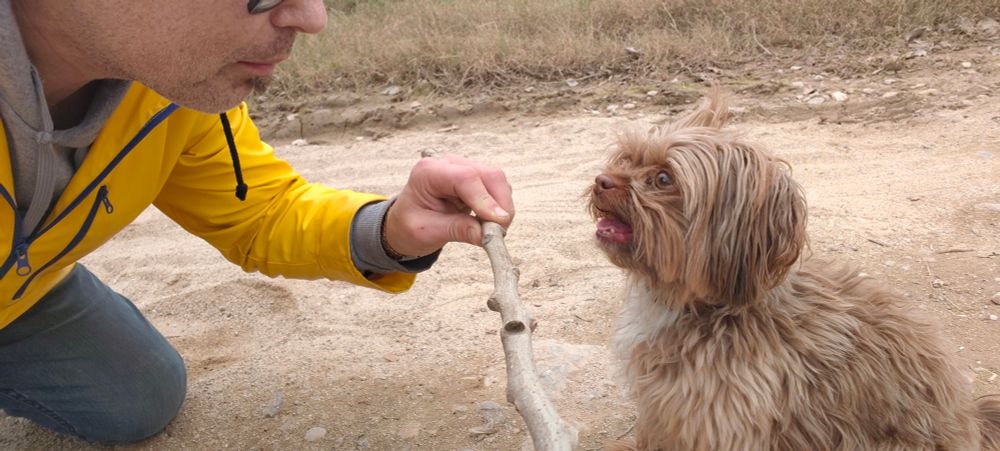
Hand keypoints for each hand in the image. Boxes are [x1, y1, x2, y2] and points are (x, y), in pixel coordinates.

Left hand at [384, 155, 514, 256]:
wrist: (405, 222)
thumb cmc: (410, 224)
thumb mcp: (427, 232)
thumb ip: (457, 230)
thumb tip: (486, 235)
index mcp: (428, 172)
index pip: (465, 178)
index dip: (485, 200)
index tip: (498, 223)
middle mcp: (450, 164)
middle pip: (489, 175)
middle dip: (500, 205)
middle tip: (499, 233)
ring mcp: (465, 168)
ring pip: (498, 181)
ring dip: (502, 207)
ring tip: (490, 231)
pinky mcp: (477, 178)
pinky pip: (498, 189)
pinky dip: (500, 207)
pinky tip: (487, 222)